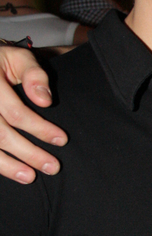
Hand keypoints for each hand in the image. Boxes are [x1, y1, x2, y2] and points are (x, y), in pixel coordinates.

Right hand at [0, 45, 65, 181]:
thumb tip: (45, 101)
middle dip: (28, 153)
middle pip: (0, 134)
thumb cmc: (2, 62)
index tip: (61, 140)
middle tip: (53, 167)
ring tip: (30, 177)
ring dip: (8, 166)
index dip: (39, 128)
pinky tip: (10, 172)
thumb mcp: (20, 58)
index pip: (15, 112)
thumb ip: (34, 75)